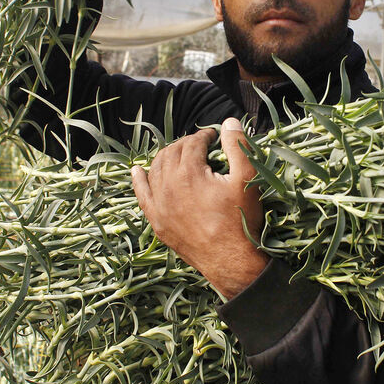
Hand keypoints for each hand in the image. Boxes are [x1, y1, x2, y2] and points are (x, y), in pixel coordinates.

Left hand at [131, 118, 268, 298]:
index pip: (192, 143)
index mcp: (189, 173)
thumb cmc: (241, 220)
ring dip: (167, 156)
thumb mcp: (246, 180)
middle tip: (200, 145)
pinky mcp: (157, 221)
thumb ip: (237, 147)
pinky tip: (137, 171)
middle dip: (186, 143)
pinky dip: (138, 180)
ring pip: (155, 169)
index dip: (204, 135)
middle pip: (172, 152)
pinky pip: (142, 195)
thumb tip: (228, 122)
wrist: (231, 261)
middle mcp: (168, 185)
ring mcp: (159, 204)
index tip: (214, 136)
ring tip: (180, 154)